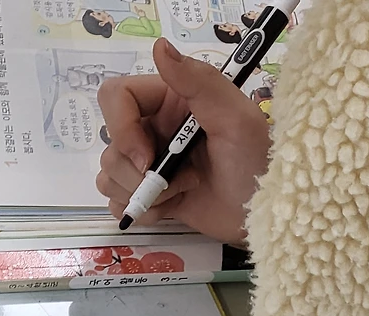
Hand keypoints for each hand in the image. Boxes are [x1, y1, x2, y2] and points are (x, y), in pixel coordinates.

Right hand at [96, 39, 271, 243]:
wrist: (259, 214)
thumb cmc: (255, 162)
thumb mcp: (235, 116)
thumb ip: (198, 80)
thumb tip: (159, 47)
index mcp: (170, 99)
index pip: (116, 97)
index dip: (121, 128)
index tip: (147, 156)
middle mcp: (154, 128)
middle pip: (111, 146)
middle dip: (135, 172)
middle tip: (173, 181)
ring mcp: (149, 164)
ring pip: (109, 177)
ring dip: (145, 193)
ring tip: (183, 191)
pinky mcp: (148, 194)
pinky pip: (118, 202)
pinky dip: (143, 210)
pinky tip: (173, 207)